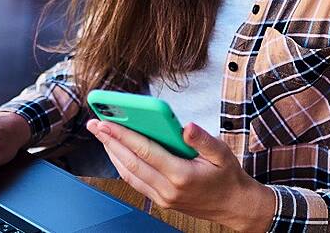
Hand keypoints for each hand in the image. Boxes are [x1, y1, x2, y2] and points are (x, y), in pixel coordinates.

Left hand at [86, 119, 275, 231]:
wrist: (235, 207)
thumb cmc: (228, 177)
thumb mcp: (222, 153)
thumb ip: (202, 139)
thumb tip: (186, 126)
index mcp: (182, 175)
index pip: (145, 152)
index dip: (123, 135)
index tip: (107, 122)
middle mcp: (168, 189)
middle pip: (131, 162)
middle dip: (110, 141)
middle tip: (94, 124)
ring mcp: (163, 198)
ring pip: (129, 174)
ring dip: (112, 153)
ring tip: (101, 135)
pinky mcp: (161, 201)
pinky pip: (135, 182)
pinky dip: (122, 166)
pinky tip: (116, 152)